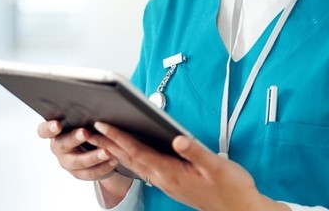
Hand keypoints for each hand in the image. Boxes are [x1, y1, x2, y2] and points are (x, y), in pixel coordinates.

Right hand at [36, 120, 118, 180]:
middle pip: (62, 145)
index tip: (57, 125)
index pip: (44, 130)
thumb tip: (95, 102)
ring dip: (93, 157)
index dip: (49, 128)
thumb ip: (83, 114)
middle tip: (85, 133)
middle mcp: (58, 147)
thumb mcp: (82, 119)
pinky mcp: (78, 173)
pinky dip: (102, 167)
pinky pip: (89, 173)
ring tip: (106, 152)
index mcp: (54, 132)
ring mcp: (67, 162)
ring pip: (78, 162)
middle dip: (74, 138)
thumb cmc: (86, 125)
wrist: (93, 146)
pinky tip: (113, 161)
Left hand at [91, 122, 287, 210]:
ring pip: (135, 165)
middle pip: (130, 158)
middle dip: (109, 143)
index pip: (138, 151)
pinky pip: (144, 169)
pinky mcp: (172, 184)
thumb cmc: (230, 188)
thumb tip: (177, 138)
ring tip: (102, 140)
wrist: (238, 208)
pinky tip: (130, 154)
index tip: (103, 125)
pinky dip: (131, 159)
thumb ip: (196, 151)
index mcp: (171, 172)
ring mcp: (166, 183)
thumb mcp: (216, 166)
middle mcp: (163, 179)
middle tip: (90, 130)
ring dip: (117, 151)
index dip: (119, 137)